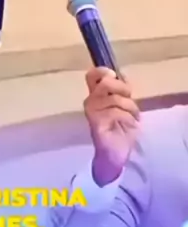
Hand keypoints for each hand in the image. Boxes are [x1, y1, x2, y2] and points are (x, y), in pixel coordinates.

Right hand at [83, 67, 140, 185]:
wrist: (115, 154)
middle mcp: (91, 102)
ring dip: (130, 107)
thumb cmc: (120, 130)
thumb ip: (120, 91)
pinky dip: (128, 118)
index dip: (103, 71)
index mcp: (96, 95)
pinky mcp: (96, 124)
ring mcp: (92, 113)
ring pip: (115, 99)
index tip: (115, 76)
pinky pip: (115, 112)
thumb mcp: (124, 106)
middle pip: (105, 83)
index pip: (92, 75)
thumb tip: (121, 76)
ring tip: (134, 117)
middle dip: (123, 88)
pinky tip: (131, 125)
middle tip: (130, 99)